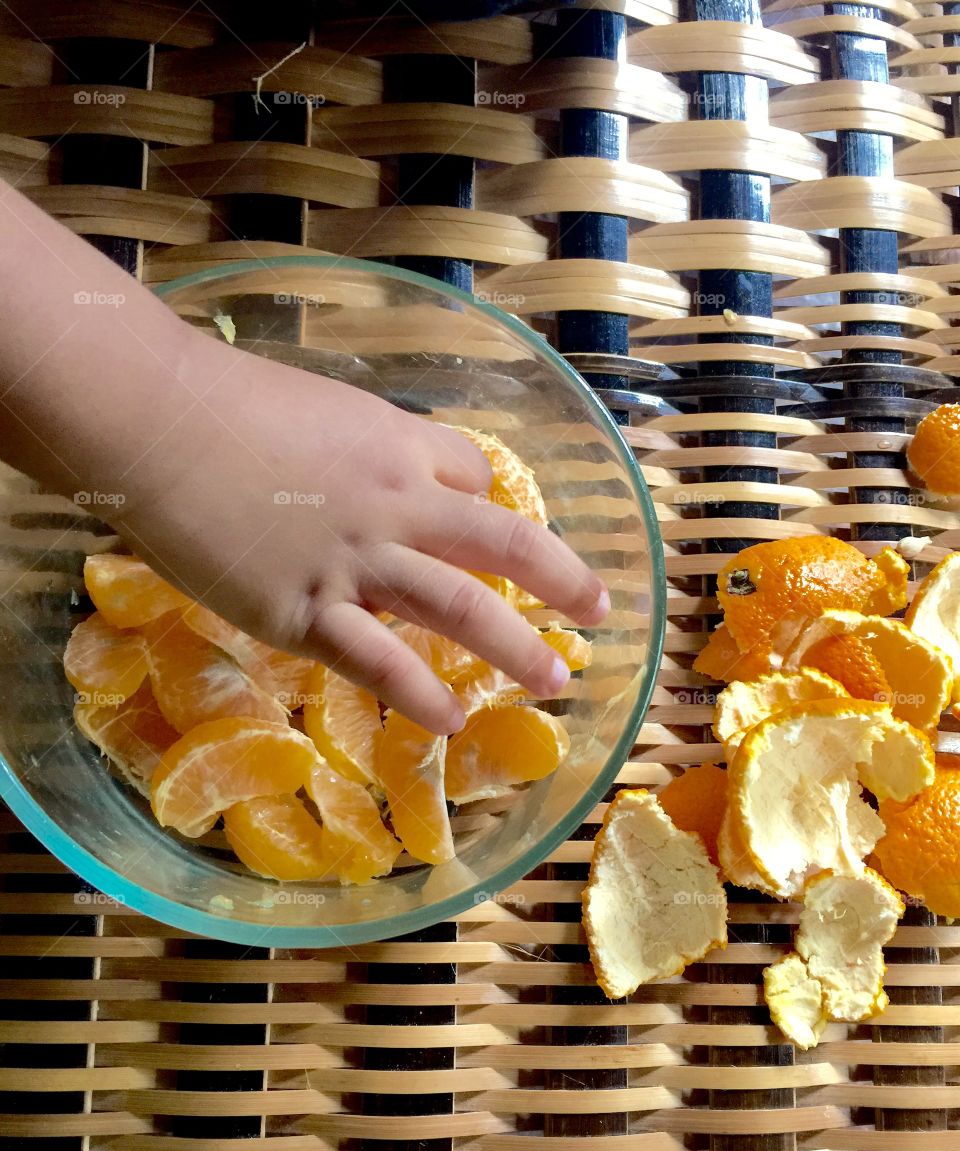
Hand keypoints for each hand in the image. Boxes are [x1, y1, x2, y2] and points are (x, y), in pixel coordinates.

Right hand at [114, 329, 608, 734]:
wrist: (156, 423)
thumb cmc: (221, 403)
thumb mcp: (317, 410)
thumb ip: (356, 450)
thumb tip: (364, 472)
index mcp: (398, 446)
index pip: (475, 478)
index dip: (491, 503)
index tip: (495, 528)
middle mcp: (397, 506)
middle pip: (506, 545)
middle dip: (562, 579)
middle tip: (599, 610)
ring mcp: (355, 563)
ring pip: (461, 609)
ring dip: (518, 648)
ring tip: (558, 680)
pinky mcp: (302, 613)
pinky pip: (378, 661)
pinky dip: (419, 694)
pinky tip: (451, 721)